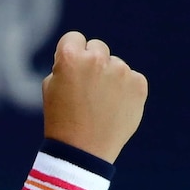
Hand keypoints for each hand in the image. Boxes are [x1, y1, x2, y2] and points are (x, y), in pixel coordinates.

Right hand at [42, 31, 147, 163]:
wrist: (83, 151)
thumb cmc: (61, 117)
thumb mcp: (51, 85)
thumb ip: (66, 64)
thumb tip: (84, 54)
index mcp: (70, 56)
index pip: (74, 38)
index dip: (71, 54)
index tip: (72, 69)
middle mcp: (97, 59)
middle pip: (97, 47)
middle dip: (92, 61)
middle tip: (87, 87)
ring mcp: (121, 71)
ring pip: (116, 64)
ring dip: (110, 76)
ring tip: (101, 103)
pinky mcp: (139, 84)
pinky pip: (132, 78)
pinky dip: (126, 89)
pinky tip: (115, 106)